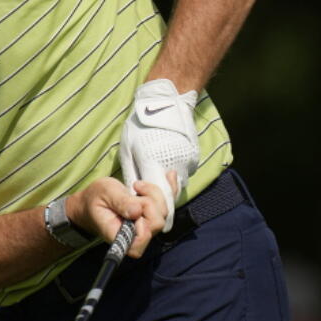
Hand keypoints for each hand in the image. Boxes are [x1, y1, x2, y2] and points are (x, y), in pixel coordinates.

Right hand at [70, 175, 177, 258]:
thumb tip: (137, 211)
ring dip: (155, 194)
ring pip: (164, 212)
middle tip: (135, 187)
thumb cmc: (95, 198)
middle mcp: (136, 235)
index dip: (144, 221)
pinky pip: (168, 206)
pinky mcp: (151, 217)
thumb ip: (120, 202)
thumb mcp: (103, 194)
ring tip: (138, 185)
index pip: (142, 237)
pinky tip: (170, 175)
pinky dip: (171, 189)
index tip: (134, 205)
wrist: (92, 202)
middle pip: (157, 222)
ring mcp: (146, 227)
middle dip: (150, 201)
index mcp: (120, 235)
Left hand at [118, 78, 198, 230]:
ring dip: (165, 188)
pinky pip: (182, 174)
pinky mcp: (192, 159)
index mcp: (154, 164)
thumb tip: (133, 197)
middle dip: (157, 202)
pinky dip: (172, 176)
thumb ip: (132, 175)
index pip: (158, 200)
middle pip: (169, 197)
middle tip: (144, 192)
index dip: (153, 211)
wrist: (164, 104)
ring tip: (153, 172)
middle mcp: (174, 166)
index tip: (147, 216)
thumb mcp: (127, 150)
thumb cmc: (140, 126)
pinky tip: (164, 163)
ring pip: (176, 187)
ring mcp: (186, 163)